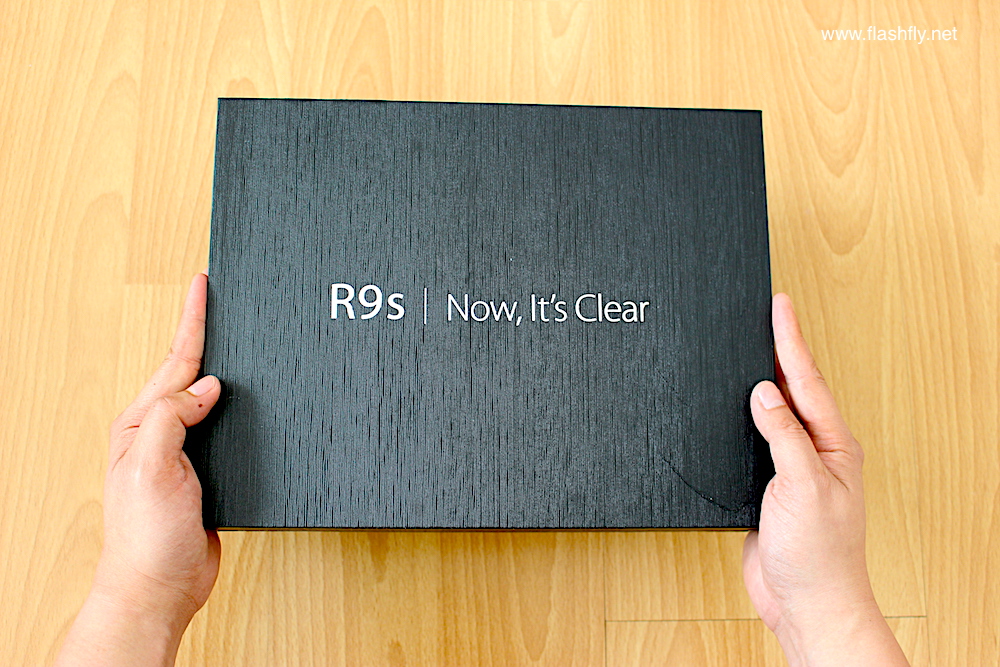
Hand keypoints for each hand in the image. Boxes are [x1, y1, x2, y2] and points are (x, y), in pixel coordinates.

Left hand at [56, 271, 221, 665]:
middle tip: (220, 298)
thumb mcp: (151, 467)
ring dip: (223, 367)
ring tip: (236, 337)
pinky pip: (223, 428)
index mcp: (141, 424)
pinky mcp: (205, 472)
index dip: (192, 321)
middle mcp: (159, 432)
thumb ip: (174, 417)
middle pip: (188, 371)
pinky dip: (238, 407)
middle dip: (205, 333)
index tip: (203, 286)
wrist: (161, 587)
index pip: (174, 361)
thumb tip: (207, 386)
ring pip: (208, 398)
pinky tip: (248, 400)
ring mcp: (182, 452)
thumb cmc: (146, 536)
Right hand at [742, 293, 907, 665]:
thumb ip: (783, 437)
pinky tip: (735, 408)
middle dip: (780, 349)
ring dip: (764, 380)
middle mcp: (815, 451)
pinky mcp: (769, 487)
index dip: (790, 340)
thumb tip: (764, 394)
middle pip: (794, 389)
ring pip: (774, 413)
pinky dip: (743, 418)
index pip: (806, 381)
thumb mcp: (802, 487)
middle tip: (767, 312)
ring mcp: (792, 468)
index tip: (778, 305)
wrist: (805, 602)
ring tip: (752, 346)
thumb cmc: (819, 555)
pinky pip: (755, 441)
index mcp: (833, 444)